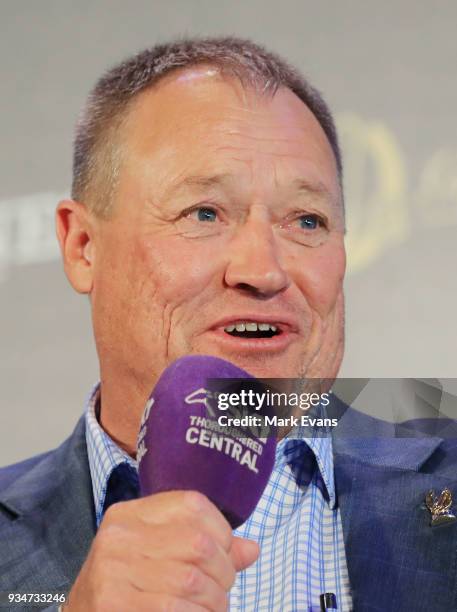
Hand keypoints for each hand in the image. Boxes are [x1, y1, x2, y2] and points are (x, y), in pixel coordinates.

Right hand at [65, 490, 258, 610]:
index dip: (222, 532)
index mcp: (132, 513)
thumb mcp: (158, 552)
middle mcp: (120, 534)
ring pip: (191, 581)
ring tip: (212, 608)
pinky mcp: (112, 602)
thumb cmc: (128, 582)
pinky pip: (174, 609)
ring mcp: (112, 568)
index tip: (224, 555)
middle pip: (199, 544)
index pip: (195, 505)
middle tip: (220, 591)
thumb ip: (203, 545)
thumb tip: (251, 549)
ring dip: (214, 602)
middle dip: (223, 573)